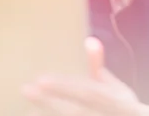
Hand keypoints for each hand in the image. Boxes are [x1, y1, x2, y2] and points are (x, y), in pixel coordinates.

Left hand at [23, 37, 148, 115]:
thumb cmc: (122, 110)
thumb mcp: (116, 88)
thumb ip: (98, 66)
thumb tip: (89, 40)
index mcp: (112, 100)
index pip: (85, 92)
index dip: (64, 86)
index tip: (41, 79)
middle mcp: (104, 114)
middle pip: (74, 110)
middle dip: (49, 102)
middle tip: (26, 89)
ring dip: (48, 115)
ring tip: (27, 109)